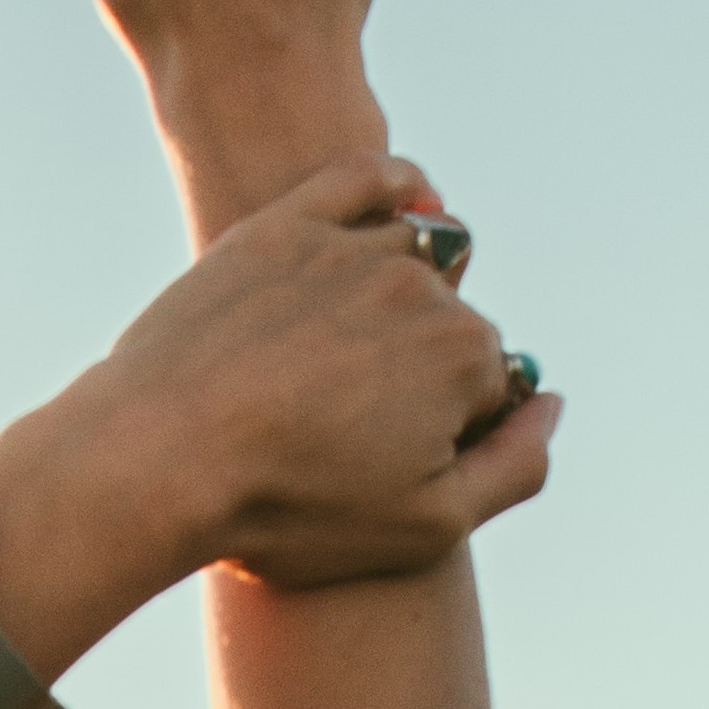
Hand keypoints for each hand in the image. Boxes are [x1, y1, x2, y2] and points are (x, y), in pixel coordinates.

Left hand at [8, 151, 549, 597]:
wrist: (157, 462)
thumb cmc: (289, 510)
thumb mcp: (423, 528)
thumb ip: (515, 468)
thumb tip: (552, 403)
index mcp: (466, 356)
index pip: (490, 385)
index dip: (449, 430)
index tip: (391, 465)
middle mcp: (420, 285)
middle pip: (452, 319)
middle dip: (422, 366)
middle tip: (352, 425)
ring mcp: (351, 246)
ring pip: (417, 250)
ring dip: (409, 287)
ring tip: (355, 350)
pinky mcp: (285, 225)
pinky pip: (367, 180)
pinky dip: (398, 189)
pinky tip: (402, 211)